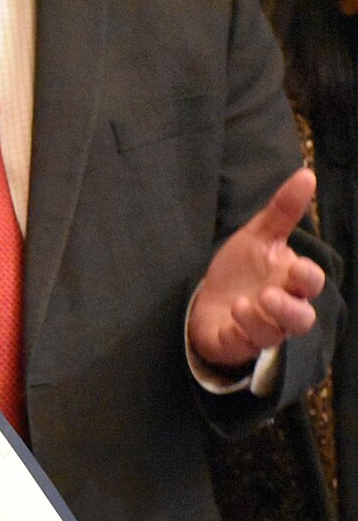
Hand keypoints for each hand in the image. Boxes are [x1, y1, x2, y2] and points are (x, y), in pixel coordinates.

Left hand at [187, 168, 325, 369]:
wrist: (207, 300)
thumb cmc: (241, 270)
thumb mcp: (258, 237)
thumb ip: (282, 211)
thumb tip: (306, 175)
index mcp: (291, 282)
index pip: (312, 283)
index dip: (307, 276)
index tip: (293, 267)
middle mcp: (281, 310)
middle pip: (302, 319)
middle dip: (289, 309)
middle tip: (268, 294)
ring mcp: (260, 330)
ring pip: (276, 335)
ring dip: (262, 320)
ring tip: (244, 302)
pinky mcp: (237, 344)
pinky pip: (244, 345)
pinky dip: (238, 333)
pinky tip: (230, 318)